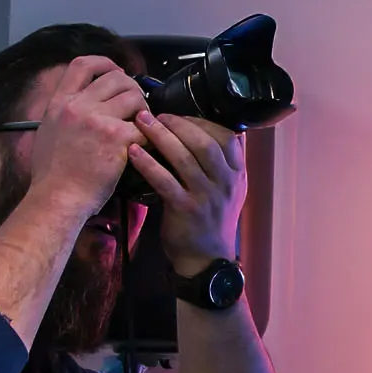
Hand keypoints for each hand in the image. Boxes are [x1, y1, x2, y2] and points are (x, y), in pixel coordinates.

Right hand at [30, 57, 148, 212]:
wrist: (58, 198)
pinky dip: (148, 135)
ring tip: (139, 126)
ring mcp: (98, 119)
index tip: (116, 71)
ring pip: (134, 97)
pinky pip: (144, 126)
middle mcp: (78, 105)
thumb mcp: (47, 132)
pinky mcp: (117, 137)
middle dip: (131, 88)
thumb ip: (64, 113)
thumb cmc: (51, 175)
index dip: (104, 63)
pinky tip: (142, 146)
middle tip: (135, 105)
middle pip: (116, 77)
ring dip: (142, 109)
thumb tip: (80, 104)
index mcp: (59, 103)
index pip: (82, 64)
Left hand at [130, 113, 248, 277]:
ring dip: (160, 136)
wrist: (206, 259)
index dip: (201, 122)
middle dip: (178, 123)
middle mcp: (226, 183)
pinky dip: (148, 164)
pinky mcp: (185, 210)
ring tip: (141, 122)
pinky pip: (165, 181)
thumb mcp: (229, 189)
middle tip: (155, 113)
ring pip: (184, 158)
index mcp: (238, 174)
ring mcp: (207, 196)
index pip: (227, 137)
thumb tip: (208, 129)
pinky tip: (133, 151)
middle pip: (205, 143)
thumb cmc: (212, 219)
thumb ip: (223, 163)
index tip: (179, 115)